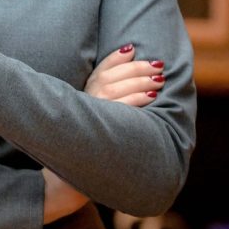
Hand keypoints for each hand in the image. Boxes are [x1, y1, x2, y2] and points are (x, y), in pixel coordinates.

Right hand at [42, 45, 165, 223]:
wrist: (68, 180)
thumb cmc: (87, 142)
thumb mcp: (92, 111)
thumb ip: (106, 88)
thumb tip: (130, 59)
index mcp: (81, 94)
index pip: (100, 69)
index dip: (116, 58)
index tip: (133, 49)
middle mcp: (83, 103)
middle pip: (112, 78)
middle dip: (136, 69)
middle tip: (157, 66)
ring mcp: (90, 117)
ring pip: (117, 91)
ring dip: (140, 83)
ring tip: (159, 80)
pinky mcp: (98, 133)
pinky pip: (121, 112)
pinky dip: (137, 102)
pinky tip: (152, 99)